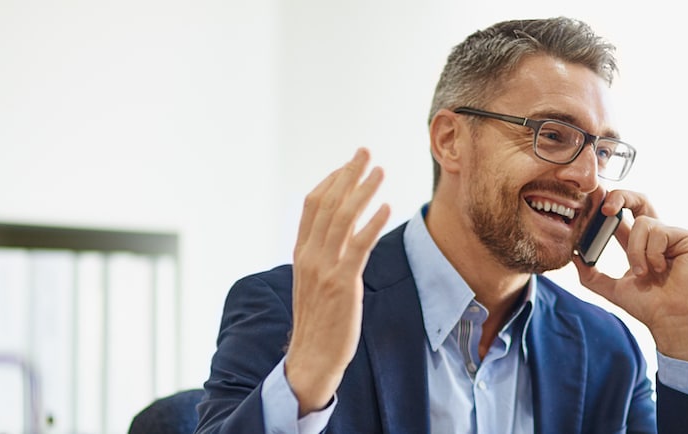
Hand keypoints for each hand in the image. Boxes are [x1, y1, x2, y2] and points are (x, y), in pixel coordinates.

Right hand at [285, 148, 390, 414]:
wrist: (311, 357)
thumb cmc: (318, 322)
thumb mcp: (313, 282)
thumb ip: (322, 256)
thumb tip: (338, 234)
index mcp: (301, 252)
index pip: (312, 205)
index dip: (331, 180)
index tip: (348, 164)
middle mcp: (310, 256)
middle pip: (328, 204)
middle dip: (348, 174)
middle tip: (365, 152)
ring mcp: (325, 269)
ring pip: (342, 219)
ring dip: (363, 191)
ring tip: (380, 171)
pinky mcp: (343, 283)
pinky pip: (358, 246)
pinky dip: (371, 223)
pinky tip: (386, 207)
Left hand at [574, 190, 687, 370]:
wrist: (672, 319)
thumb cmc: (649, 306)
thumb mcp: (612, 288)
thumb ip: (591, 273)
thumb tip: (572, 256)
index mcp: (639, 243)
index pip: (621, 215)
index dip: (606, 205)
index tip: (589, 201)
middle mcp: (657, 234)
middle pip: (638, 200)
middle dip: (620, 196)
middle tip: (604, 208)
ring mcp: (673, 234)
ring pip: (642, 223)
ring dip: (636, 252)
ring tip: (644, 274)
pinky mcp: (687, 237)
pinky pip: (658, 232)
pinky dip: (652, 254)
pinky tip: (662, 270)